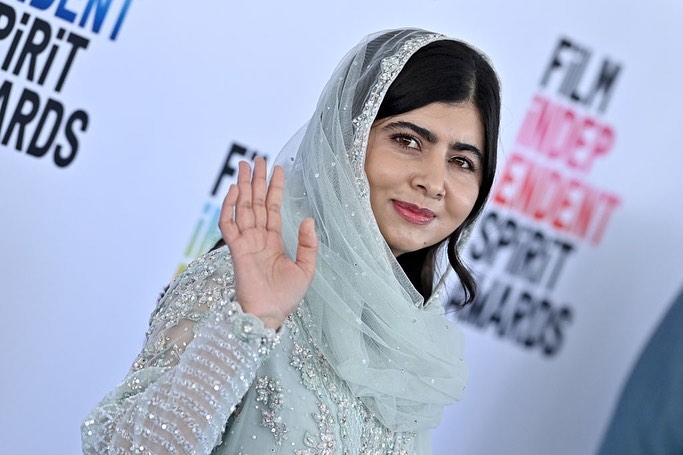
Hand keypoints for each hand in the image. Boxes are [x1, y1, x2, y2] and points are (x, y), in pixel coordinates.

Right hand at [219, 157, 317, 329]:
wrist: (270, 315)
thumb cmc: (286, 297)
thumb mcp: (306, 268)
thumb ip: (308, 244)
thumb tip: (307, 219)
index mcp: (273, 241)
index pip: (273, 208)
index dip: (275, 189)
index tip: (277, 169)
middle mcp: (258, 238)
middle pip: (257, 202)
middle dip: (257, 180)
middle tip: (258, 158)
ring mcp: (246, 242)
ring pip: (243, 207)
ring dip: (244, 186)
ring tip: (245, 165)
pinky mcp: (236, 250)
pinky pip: (229, 224)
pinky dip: (229, 207)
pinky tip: (234, 190)